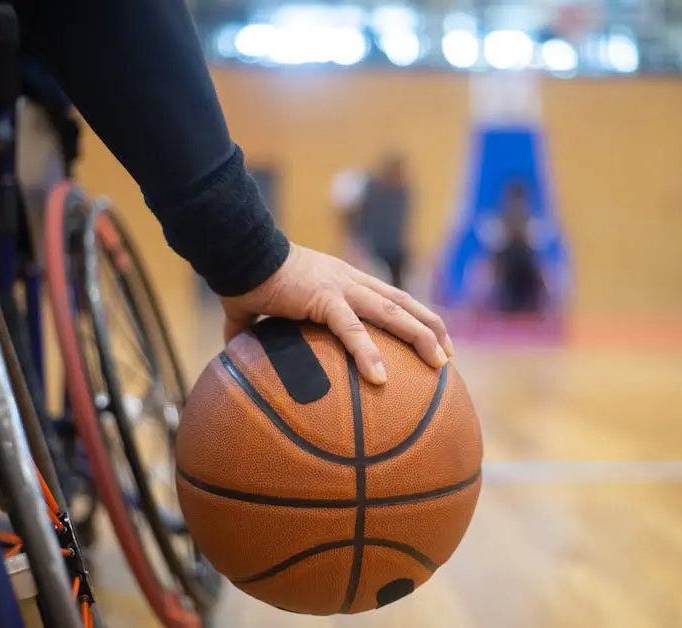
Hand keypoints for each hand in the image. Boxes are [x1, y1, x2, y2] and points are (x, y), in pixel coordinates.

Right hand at [221, 243, 452, 384]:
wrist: (236, 252)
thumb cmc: (244, 276)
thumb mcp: (256, 306)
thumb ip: (249, 329)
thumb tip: (232, 352)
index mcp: (341, 280)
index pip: (387, 296)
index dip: (412, 315)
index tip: (430, 336)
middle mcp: (349, 280)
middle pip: (402, 302)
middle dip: (430, 327)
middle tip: (449, 355)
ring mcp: (341, 287)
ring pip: (392, 311)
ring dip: (420, 336)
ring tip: (440, 363)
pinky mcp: (324, 298)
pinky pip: (351, 329)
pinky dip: (368, 353)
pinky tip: (380, 379)